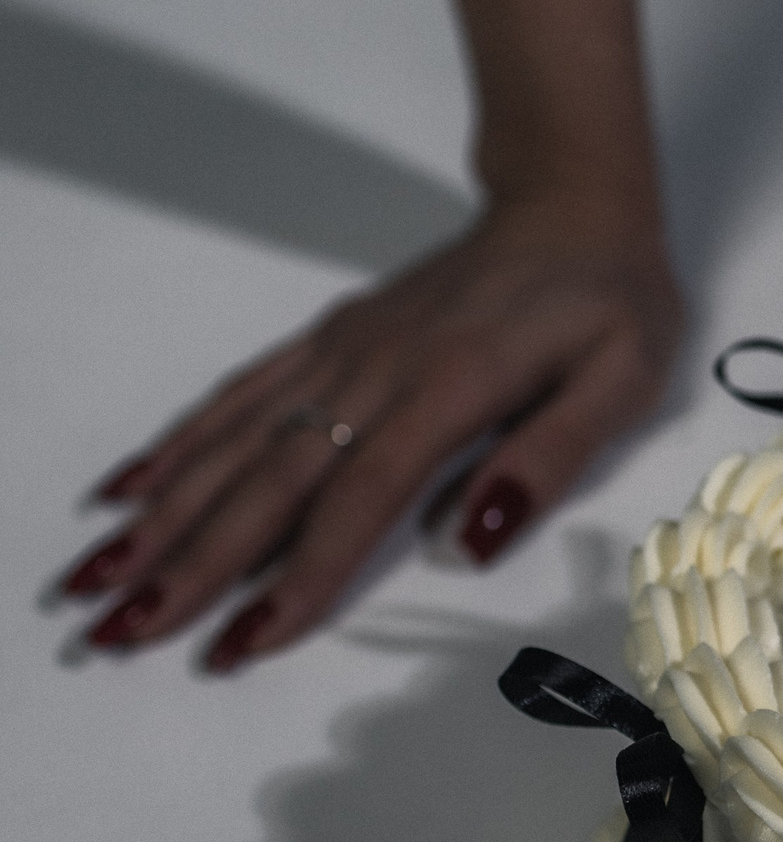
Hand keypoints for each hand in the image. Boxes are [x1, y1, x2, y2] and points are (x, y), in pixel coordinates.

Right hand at [59, 195, 682, 668]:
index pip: (361, 494)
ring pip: (240, 441)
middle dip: (196, 561)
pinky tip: (130, 489)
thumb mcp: (623, 378)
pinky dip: (181, 444)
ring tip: (101, 576)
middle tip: (128, 628)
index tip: (251, 637)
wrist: (571, 203)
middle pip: (272, 478)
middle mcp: (380, 369)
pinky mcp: (330, 340)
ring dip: (167, 512)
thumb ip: (551, 455)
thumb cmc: (608, 298)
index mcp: (452, 386)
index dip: (305, 572)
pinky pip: (243, 394)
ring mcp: (344, 352)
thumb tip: (476, 536)